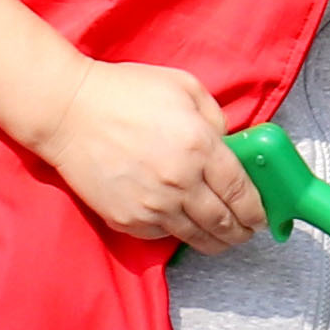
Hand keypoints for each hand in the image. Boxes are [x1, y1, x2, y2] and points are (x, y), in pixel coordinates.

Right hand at [24, 57, 256, 251]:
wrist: (68, 112)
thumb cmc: (124, 93)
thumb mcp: (184, 87)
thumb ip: (215, 117)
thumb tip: (228, 143)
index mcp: (200, 147)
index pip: (242, 192)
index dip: (257, 210)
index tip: (262, 215)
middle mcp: (180, 182)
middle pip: (224, 223)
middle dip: (241, 232)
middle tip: (247, 231)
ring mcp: (153, 205)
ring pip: (197, 237)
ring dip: (216, 242)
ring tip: (223, 239)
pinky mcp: (128, 219)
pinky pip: (163, 235)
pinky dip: (177, 233)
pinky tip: (182, 224)